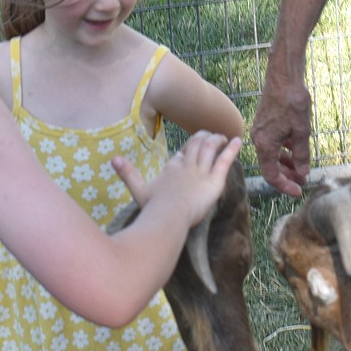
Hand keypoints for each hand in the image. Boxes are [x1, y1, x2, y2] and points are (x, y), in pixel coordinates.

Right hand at [114, 131, 242, 225]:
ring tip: (222, 137)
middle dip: (202, 138)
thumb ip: (127, 173)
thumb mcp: (138, 189)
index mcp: (171, 168)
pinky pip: (225, 162)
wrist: (169, 214)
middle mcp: (187, 166)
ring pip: (210, 150)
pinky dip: (232, 150)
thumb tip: (112, 158)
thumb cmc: (153, 206)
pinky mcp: (215, 180)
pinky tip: (238, 141)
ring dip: (216, 141)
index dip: (186, 151)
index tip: (190, 147)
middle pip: (196, 146)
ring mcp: (201, 172)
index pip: (180, 155)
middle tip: (208, 135)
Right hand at [251, 66, 312, 196]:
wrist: (284, 76)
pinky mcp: (264, 123)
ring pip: (272, 155)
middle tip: (303, 181)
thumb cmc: (292, 101)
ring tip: (301, 168)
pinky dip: (283, 150)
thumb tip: (303, 173)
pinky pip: (272, 143)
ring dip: (286, 163)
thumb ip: (301, 155)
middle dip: (287, 175)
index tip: (299, 191)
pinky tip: (295, 150)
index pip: (271, 175)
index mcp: (265, 144)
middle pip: (270, 166)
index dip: (285, 186)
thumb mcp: (301, 131)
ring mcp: (260, 131)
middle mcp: (258, 139)